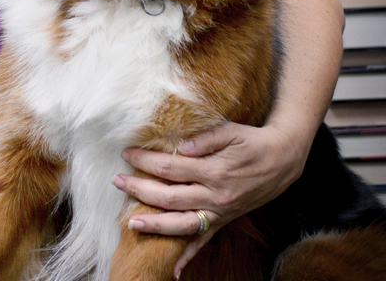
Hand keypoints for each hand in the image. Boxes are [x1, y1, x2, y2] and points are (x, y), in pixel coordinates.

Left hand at [113, 121, 308, 278]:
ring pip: (183, 224)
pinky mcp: (225, 220)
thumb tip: (180, 146)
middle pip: (170, 196)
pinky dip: (189, 256)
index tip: (127, 153)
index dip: (146, 161)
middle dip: (140, 189)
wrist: (281, 161)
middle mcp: (215, 196)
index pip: (171, 167)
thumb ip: (204, 139)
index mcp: (214, 170)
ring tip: (131, 223)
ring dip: (156, 224)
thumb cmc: (252, 141)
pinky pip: (204, 240)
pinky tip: (174, 270)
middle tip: (117, 181)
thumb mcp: (230, 131)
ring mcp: (220, 211)